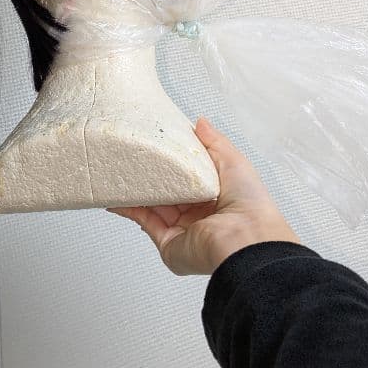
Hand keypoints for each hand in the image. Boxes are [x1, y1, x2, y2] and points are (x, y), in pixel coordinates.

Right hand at [106, 117, 300, 275]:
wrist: (243, 241)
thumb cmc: (249, 205)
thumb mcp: (234, 161)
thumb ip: (214, 142)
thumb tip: (200, 123)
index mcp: (219, 197)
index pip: (192, 177)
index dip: (176, 162)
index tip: (160, 146)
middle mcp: (201, 215)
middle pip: (170, 192)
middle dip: (153, 175)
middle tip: (137, 156)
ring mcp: (183, 230)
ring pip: (154, 206)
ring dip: (138, 191)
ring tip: (121, 172)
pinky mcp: (168, 243)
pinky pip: (145, 222)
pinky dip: (130, 209)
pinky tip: (118, 197)